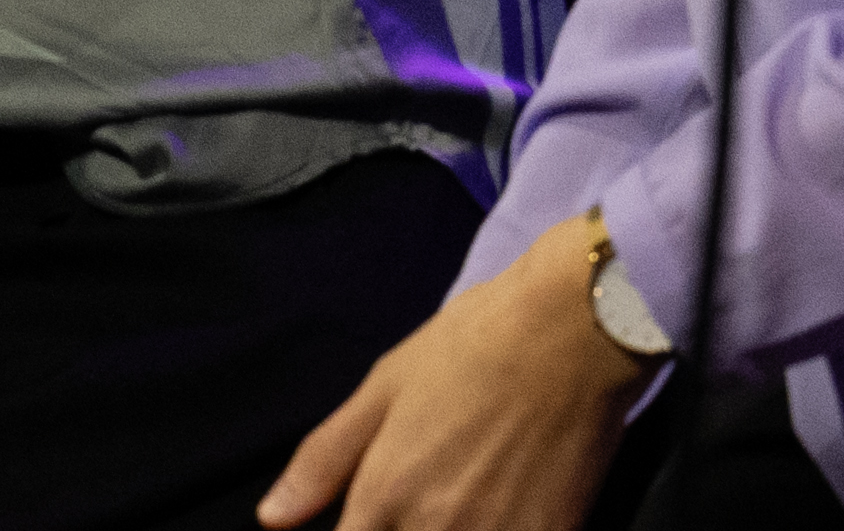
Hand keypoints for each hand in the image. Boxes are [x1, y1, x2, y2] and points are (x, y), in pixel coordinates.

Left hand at [260, 221, 644, 527]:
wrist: (571, 332)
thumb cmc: (471, 348)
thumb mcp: (382, 389)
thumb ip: (324, 462)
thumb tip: (272, 519)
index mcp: (382, 497)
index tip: (367, 515)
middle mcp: (434, 530)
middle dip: (402, 529)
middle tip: (422, 492)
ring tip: (463, 490)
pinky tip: (502, 502)